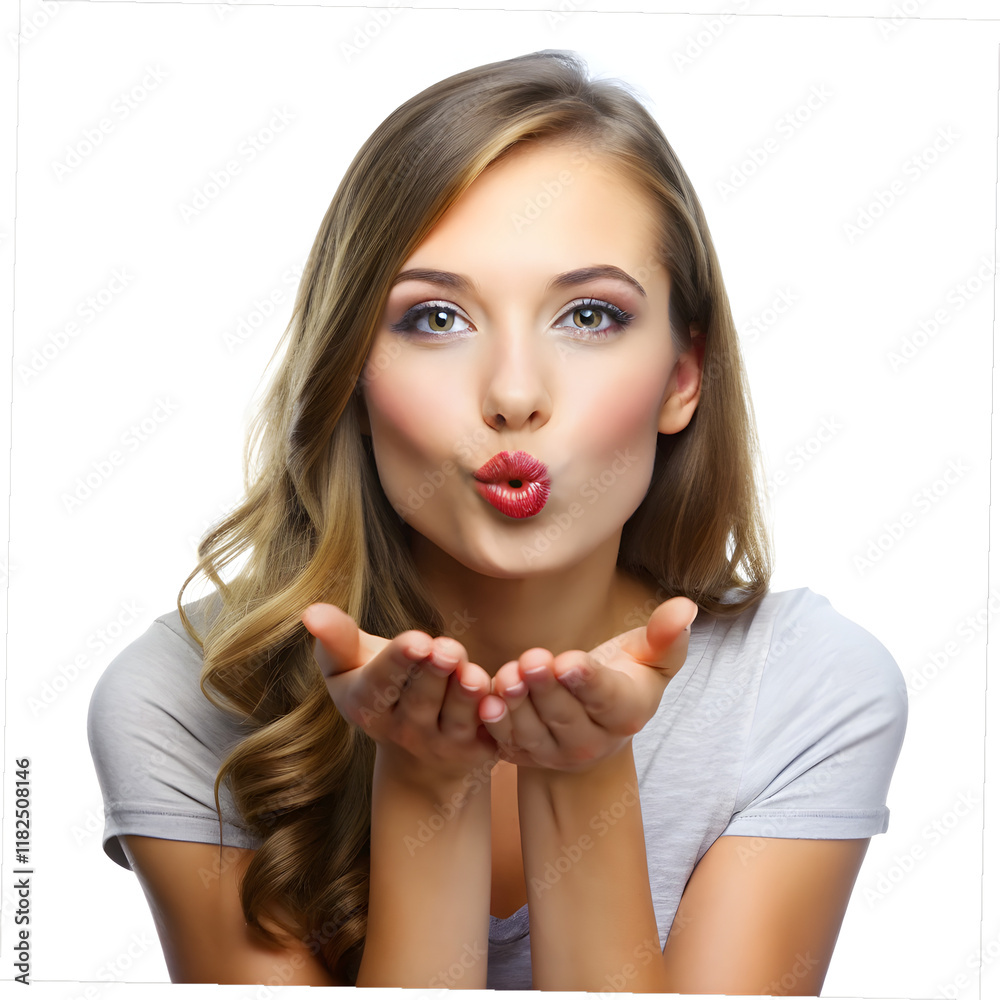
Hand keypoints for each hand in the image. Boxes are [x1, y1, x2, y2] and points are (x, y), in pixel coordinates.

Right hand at [301, 604, 498, 784]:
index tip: (415, 640)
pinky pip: (492, 732)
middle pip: (421, 700)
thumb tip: (309, 611)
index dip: (399, 661)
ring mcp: (443, 743)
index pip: (382, 682)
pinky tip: (508, 694)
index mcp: (368, 705)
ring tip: (473, 673)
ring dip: (466, 696)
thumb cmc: (382, 686)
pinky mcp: (479, 749)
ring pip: (457, 717)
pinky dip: (501, 716)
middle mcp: (404, 730)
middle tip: (446, 648)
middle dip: (434, 674)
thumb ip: (335, 638)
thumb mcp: (351, 665)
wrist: (418, 753)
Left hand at [478, 597, 697, 771]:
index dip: (587, 681)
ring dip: (517, 705)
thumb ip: (666, 637)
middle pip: (565, 715)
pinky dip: (495, 724)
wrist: (591, 724)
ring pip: (533, 731)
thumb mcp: (649, 658)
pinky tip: (486, 701)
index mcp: (626, 714)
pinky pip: (506, 741)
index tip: (568, 660)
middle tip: (531, 659)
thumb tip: (686, 607)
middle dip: (546, 687)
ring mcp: (555, 753)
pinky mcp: (524, 755)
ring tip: (506, 676)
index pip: (606, 698)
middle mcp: (592, 742)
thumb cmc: (623, 678)